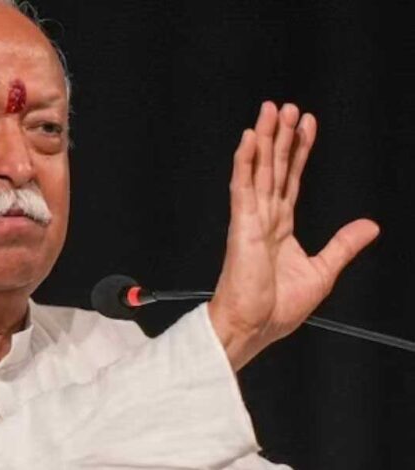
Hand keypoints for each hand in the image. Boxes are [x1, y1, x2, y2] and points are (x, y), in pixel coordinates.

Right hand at [208, 101, 379, 370]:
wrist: (254, 326)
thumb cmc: (275, 307)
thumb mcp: (322, 272)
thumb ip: (343, 245)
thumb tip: (370, 226)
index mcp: (280, 227)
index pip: (291, 180)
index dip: (300, 151)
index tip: (307, 125)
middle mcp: (264, 217)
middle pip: (274, 168)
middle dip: (281, 137)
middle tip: (286, 107)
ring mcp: (251, 219)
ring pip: (259, 170)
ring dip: (265, 140)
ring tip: (271, 111)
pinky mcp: (241, 225)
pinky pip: (243, 187)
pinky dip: (244, 163)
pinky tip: (249, 140)